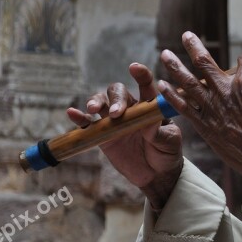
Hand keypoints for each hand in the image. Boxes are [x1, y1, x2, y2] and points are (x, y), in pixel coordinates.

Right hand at [67, 63, 182, 209]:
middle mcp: (131, 108)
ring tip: (93, 109)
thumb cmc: (167, 152)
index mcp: (150, 105)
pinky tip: (72, 113)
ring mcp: (114, 120)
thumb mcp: (169, 141)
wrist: (156, 174)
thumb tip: (150, 122)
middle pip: (118, 92)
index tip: (134, 67)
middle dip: (115, 98)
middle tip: (116, 113)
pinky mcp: (102, 134)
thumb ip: (160, 131)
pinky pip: (89, 123)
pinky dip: (80, 117)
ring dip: (96, 101)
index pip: (146, 85)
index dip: (141, 75)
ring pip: (101, 102)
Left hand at [156, 32, 241, 193]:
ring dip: (175, 67)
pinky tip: (162, 85)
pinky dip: (171, 96)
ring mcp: (212, 109)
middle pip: (205, 64)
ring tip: (165, 54)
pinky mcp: (204, 126)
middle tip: (186, 36)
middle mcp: (225, 92)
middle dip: (194, 47)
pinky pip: (183, 107)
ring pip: (189, 82)